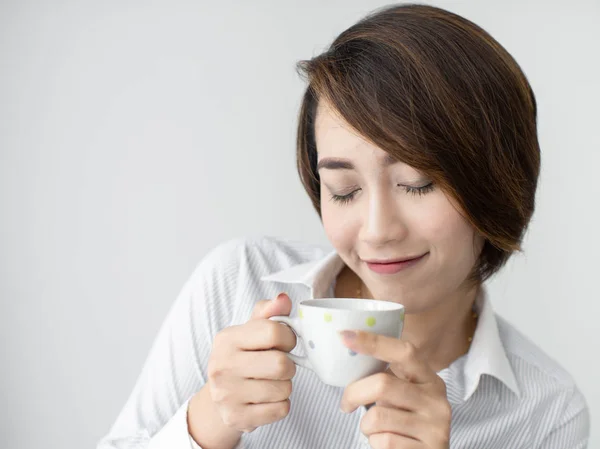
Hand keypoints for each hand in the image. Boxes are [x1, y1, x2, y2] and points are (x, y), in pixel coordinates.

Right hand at [207, 293, 296, 432]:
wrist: (220, 396)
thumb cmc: (243, 357)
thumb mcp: (251, 330)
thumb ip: (270, 312)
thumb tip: (283, 299)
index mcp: (227, 338)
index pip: (274, 332)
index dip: (289, 338)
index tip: (284, 343)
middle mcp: (221, 366)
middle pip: (281, 364)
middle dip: (289, 365)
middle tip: (279, 366)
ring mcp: (226, 395)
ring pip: (284, 389)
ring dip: (285, 386)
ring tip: (271, 382)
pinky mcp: (236, 418)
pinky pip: (281, 410)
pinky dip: (281, 405)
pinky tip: (267, 399)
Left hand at [339, 330, 450, 448]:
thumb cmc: (407, 423)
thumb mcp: (404, 396)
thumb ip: (387, 378)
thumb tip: (350, 353)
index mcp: (429, 378)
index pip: (403, 352)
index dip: (373, 342)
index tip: (344, 336)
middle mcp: (437, 399)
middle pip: (382, 384)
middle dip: (354, 393)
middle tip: (346, 403)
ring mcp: (435, 426)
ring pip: (377, 417)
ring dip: (366, 425)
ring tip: (376, 428)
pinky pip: (383, 441)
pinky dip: (375, 443)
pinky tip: (386, 443)